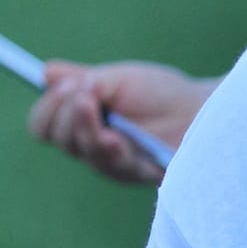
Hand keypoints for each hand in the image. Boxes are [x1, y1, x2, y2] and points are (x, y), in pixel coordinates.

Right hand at [27, 61, 216, 185]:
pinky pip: (117, 166)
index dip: (47, 108)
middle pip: (60, 140)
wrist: (202, 108)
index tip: (65, 86)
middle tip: (83, 92)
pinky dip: (111, 149)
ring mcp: (114, 164)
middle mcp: (91, 146)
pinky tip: (112, 137)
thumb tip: (46, 72)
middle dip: (67, 113)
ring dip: (85, 128)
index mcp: (81, 122)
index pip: (43, 126)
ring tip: (92, 105)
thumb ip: (85, 80)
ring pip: (85, 152)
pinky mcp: (139, 175)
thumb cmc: (160, 93)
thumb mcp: (120, 79)